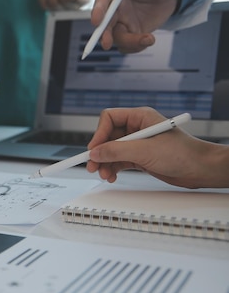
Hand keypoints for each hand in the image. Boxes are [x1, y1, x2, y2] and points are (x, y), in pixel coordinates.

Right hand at [86, 107, 228, 188]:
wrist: (201, 170)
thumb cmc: (184, 153)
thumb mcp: (145, 151)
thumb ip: (117, 151)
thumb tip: (95, 153)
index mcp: (140, 117)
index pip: (109, 119)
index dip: (99, 134)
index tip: (93, 150)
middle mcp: (137, 128)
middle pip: (107, 136)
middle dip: (100, 152)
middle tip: (93, 166)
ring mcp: (138, 143)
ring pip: (111, 151)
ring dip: (106, 163)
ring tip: (105, 174)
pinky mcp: (139, 157)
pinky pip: (118, 160)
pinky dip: (113, 168)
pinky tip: (113, 176)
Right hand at [91, 0, 179, 52]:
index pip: (103, 2)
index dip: (98, 11)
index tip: (97, 22)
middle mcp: (115, 10)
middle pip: (104, 25)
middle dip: (104, 35)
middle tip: (107, 44)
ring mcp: (122, 23)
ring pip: (117, 38)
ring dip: (130, 42)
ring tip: (149, 39)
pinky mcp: (131, 33)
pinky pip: (128, 45)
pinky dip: (137, 46)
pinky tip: (149, 39)